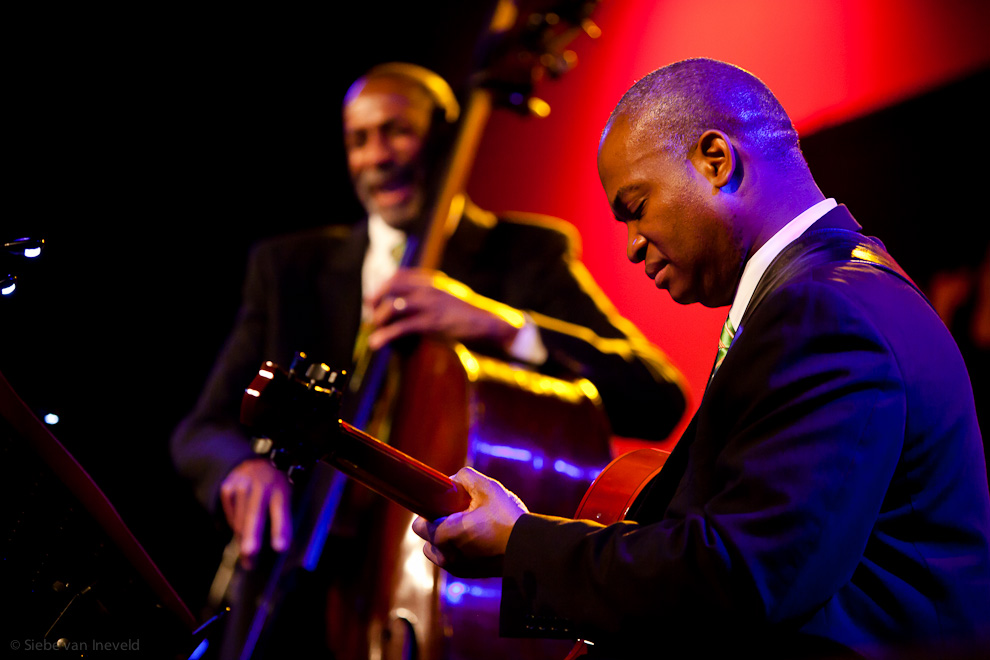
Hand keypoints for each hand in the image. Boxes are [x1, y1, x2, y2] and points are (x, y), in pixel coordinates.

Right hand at [219, 458, 291, 564]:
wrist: (254, 464)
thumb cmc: (274, 488)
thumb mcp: (284, 496)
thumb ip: (282, 516)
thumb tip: (281, 548)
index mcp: (280, 488)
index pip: (281, 511)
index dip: (280, 530)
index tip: (280, 547)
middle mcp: (261, 485)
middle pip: (255, 515)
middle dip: (252, 536)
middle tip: (249, 554)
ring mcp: (241, 485)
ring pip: (240, 520)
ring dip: (243, 541)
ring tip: (249, 559)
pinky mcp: (227, 487)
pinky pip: (230, 515)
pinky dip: (235, 525)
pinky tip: (241, 529)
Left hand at [367, 269, 525, 350]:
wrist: (488, 322)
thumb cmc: (468, 312)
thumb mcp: (449, 295)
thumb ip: (432, 293)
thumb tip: (412, 299)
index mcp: (432, 280)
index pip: (399, 275)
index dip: (383, 285)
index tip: (375, 298)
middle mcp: (428, 288)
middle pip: (391, 287)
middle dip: (376, 300)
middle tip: (371, 314)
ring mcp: (429, 304)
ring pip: (392, 306)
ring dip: (379, 319)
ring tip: (375, 331)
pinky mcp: (432, 323)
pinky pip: (402, 327)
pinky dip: (386, 335)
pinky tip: (377, 342)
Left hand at [412, 467, 527, 577]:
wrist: (530, 550)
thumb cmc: (508, 519)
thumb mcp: (488, 488)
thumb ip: (465, 477)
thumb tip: (452, 481)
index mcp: (445, 535)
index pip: (419, 525)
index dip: (430, 511)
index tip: (444, 504)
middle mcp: (446, 556)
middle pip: (427, 538)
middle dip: (438, 525)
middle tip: (460, 514)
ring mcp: (457, 568)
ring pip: (439, 551)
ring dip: (447, 540)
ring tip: (471, 528)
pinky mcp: (468, 574)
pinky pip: (453, 558)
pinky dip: (459, 549)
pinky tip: (479, 538)